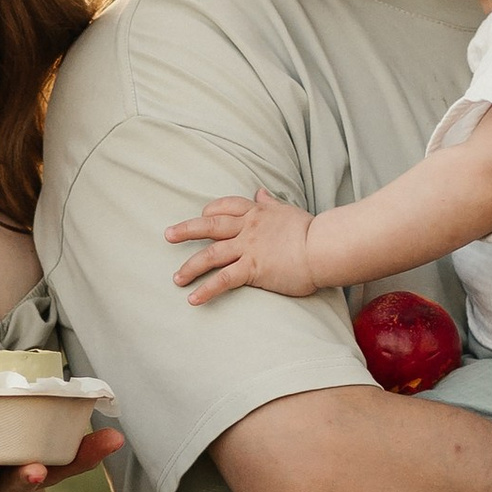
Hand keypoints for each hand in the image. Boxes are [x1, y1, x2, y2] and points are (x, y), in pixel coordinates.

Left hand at [167, 190, 325, 300]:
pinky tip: (194, 299)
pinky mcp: (253, 269)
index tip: (202, 215)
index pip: (226, 206)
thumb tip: (261, 192)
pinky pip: (223, 280)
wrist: (324, 247)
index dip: (210, 211)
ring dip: (190, 267)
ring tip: (177, 279)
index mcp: (257, 213)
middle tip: (168, 235)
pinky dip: (206, 290)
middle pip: (210, 226)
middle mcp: (248, 228)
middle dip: (186, 230)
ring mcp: (248, 248)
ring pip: (210, 255)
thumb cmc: (312, 231)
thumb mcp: (288, 211)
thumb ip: (270, 203)